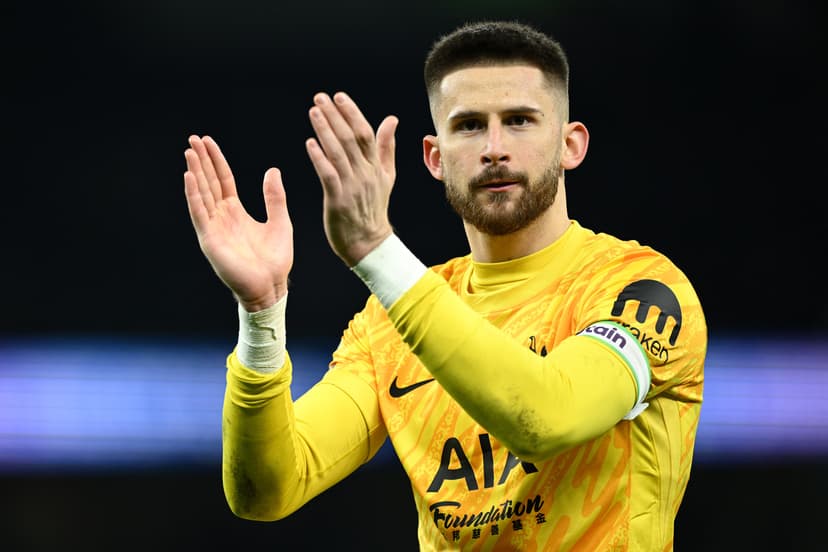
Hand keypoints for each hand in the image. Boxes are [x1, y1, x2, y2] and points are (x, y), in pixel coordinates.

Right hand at [183, 135, 292, 311]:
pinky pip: (199, 212)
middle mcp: (221, 217)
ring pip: (202, 193)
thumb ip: (274, 197)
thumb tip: (273, 170)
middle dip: (201, 160)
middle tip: (193, 138)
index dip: (216, 160)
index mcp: (236, 212)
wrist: (271, 286)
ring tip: (189, 151)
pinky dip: (194, 194)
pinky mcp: (209, 239)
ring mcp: (213, 227)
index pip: (223, 179)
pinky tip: (189, 176)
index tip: (207, 141)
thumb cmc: (275, 260)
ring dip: (195, 172)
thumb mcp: (280, 221)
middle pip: (209, 182)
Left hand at [305, 92, 398, 265]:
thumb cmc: (374, 208)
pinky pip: (328, 175)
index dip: (352, 113)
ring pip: (338, 153)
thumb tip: (391, 119)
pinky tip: (309, 143)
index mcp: (377, 167)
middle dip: (335, 115)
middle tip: (320, 97)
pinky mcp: (338, 200)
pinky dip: (319, 158)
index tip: (338, 96)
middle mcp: (366, 174)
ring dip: (324, 130)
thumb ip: (387, 147)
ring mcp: (352, 187)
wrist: (369, 243)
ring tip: (313, 112)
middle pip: (350, 138)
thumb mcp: (386, 177)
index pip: (365, 133)